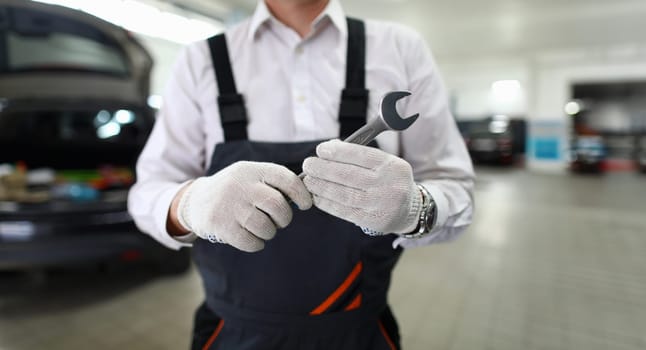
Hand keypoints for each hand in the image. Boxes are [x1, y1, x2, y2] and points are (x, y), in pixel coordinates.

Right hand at [176, 161, 311, 251]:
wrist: (195, 201)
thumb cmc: (234, 191)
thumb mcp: (250, 177)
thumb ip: (273, 184)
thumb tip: (304, 197)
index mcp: (251, 170)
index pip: (285, 178)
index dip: (301, 193)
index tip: (305, 205)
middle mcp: (239, 184)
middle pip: (277, 205)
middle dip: (284, 218)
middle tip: (280, 221)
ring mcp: (228, 205)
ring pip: (265, 226)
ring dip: (270, 232)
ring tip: (264, 229)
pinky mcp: (219, 225)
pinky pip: (250, 242)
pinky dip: (257, 244)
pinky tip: (252, 238)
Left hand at [302, 140, 421, 233]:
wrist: (408, 210)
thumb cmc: (388, 181)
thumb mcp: (383, 164)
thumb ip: (359, 155)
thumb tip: (329, 147)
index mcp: (392, 166)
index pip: (361, 155)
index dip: (338, 152)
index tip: (320, 150)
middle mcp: (389, 185)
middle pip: (349, 175)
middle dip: (324, 169)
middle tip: (308, 165)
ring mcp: (381, 205)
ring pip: (344, 194)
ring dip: (321, 186)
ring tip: (308, 180)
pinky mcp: (373, 221)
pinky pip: (344, 211)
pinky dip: (327, 203)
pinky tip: (317, 196)